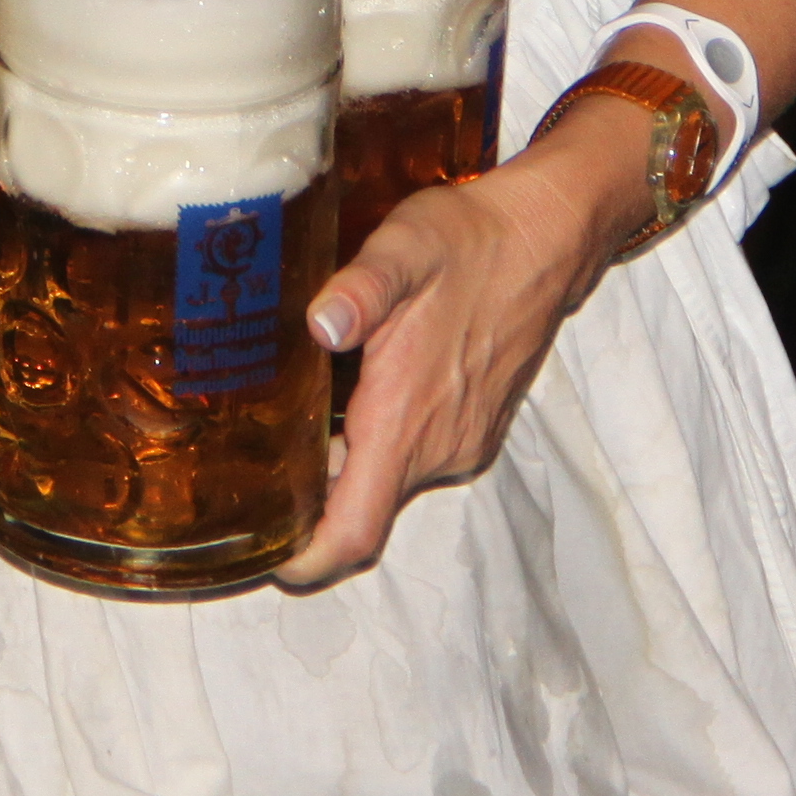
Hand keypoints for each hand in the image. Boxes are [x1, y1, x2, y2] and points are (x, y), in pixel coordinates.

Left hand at [275, 156, 614, 588]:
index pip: (353, 531)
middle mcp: (437, 448)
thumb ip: (359, 290)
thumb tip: (321, 323)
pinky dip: (376, 443)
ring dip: (342, 465)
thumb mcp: (402, 249)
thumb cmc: (468, 243)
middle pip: (360, 511)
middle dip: (309, 498)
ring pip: (386, 482)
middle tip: (255, 457)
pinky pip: (413, 458)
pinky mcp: (474, 430)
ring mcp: (461, 443)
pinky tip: (351, 392)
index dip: (306, 558)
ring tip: (295, 416)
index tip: (263, 549)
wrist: (541, 238)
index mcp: (406, 421)